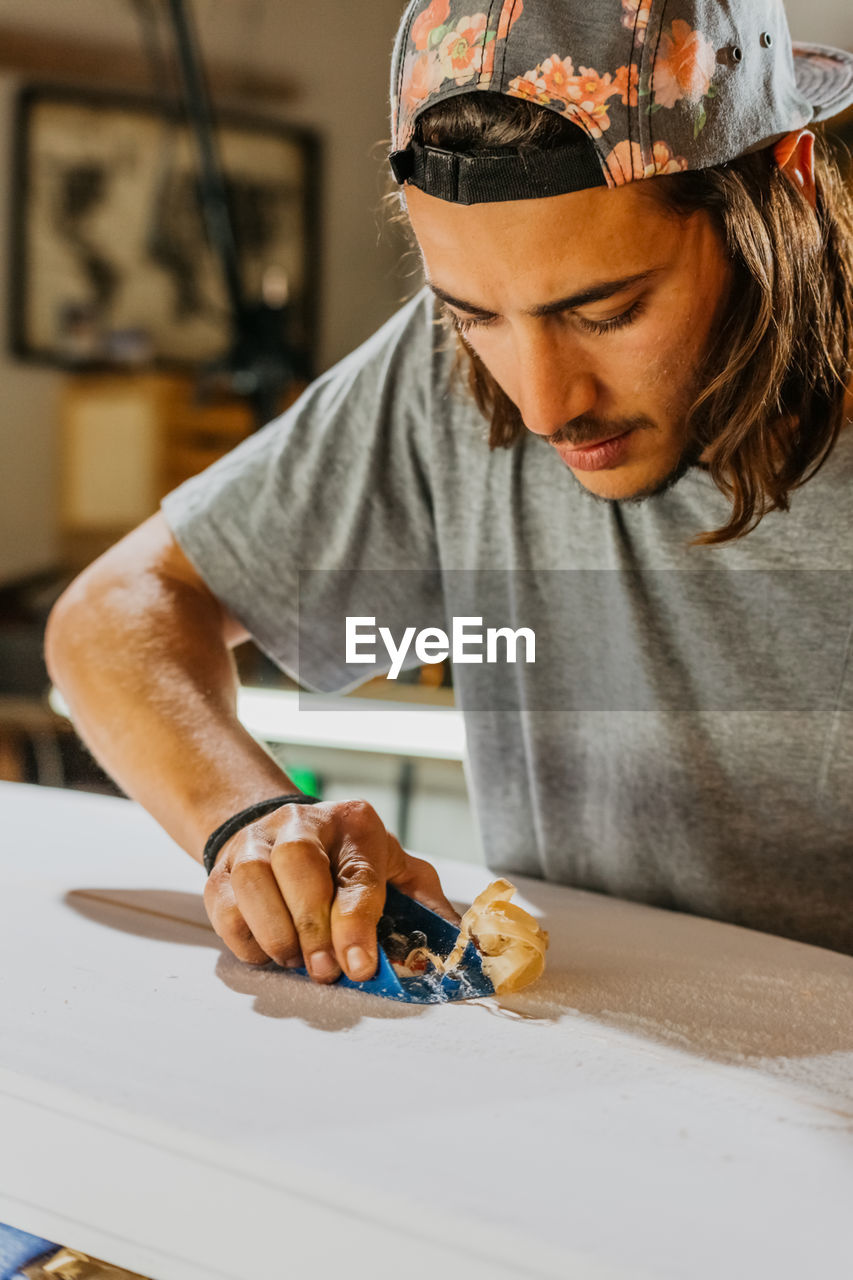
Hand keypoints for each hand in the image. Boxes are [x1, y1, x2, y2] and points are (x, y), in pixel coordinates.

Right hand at [203, 799, 460, 982]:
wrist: (286, 832)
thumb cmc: (352, 863)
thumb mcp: (398, 871)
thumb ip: (427, 909)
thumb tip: (459, 957)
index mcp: (356, 825)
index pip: (356, 874)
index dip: (356, 925)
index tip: (359, 967)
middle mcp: (302, 823)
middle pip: (298, 865)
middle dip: (312, 927)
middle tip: (324, 972)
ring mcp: (256, 843)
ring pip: (253, 880)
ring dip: (275, 932)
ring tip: (295, 961)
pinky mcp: (222, 869)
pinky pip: (224, 905)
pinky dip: (246, 938)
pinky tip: (269, 952)